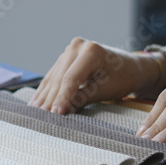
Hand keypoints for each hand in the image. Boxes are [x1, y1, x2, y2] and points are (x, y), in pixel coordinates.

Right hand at [29, 37, 165, 113]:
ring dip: (44, 96)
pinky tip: (37, 102)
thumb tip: (62, 111)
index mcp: (91, 51)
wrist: (131, 67)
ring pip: (54, 77)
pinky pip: (54, 75)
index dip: (61, 98)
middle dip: (51, 99)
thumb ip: (82, 98)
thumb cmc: (123, 78)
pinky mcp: (66, 57)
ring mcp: (70, 50)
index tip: (55, 114)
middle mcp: (77, 46)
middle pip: (59, 78)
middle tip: (41, 118)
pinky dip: (47, 90)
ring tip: (35, 113)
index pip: (70, 78)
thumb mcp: (105, 90)